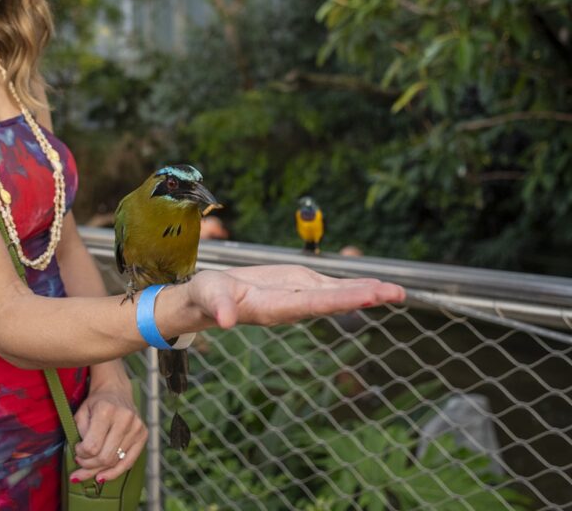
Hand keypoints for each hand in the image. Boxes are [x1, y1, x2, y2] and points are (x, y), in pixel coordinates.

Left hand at [70, 380, 145, 485]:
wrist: (116, 390)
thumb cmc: (96, 403)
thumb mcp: (81, 412)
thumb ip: (80, 434)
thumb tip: (82, 458)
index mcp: (106, 410)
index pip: (92, 446)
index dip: (81, 454)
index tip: (77, 450)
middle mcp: (125, 418)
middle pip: (104, 457)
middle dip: (89, 465)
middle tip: (80, 464)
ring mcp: (136, 427)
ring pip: (115, 461)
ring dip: (99, 469)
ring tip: (88, 471)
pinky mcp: (143, 435)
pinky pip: (129, 462)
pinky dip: (115, 472)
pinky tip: (103, 476)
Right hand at [187, 265, 404, 329]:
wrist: (210, 298)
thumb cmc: (206, 297)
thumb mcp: (209, 298)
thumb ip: (218, 308)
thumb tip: (225, 321)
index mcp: (272, 308)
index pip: (311, 303)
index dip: (339, 300)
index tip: (366, 296)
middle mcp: (292, 305)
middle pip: (332, 301)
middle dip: (363, 296)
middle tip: (395, 294)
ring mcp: (298, 296)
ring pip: (337, 294)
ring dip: (367, 292)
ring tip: (399, 292)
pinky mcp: (299, 286)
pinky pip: (330, 286)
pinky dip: (354, 284)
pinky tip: (376, 285)